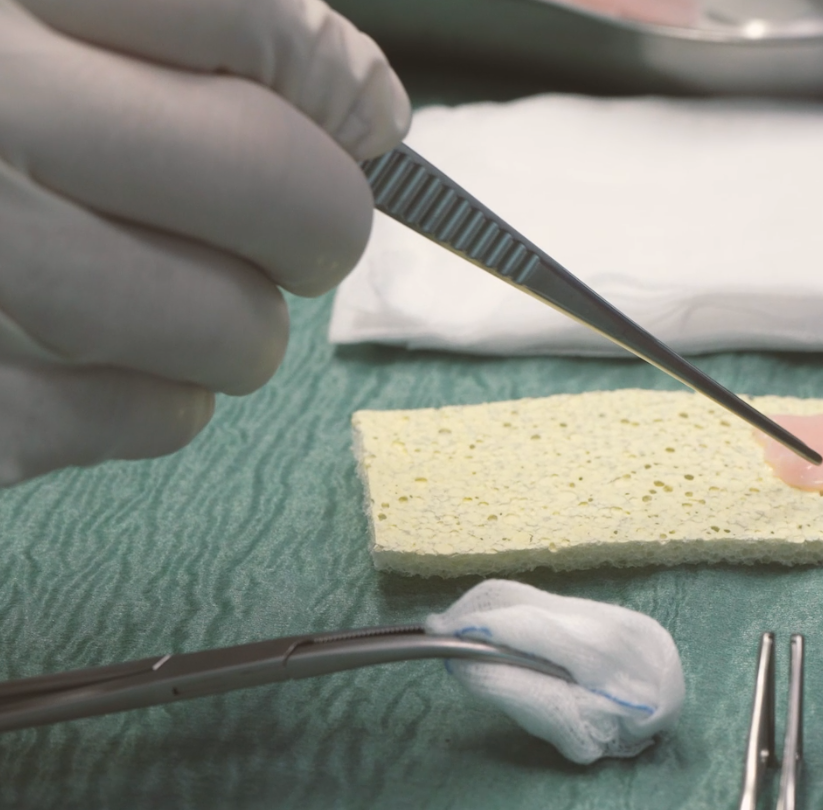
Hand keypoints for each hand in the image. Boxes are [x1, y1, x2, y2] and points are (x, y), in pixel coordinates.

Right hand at [0, 0, 409, 484]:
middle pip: (287, 195)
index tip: (334, 110)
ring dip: (229, 316)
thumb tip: (366, 106)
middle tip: (270, 210)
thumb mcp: (32, 13)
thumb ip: (195, 12)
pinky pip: (156, 418)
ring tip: (148, 277)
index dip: (329, 84)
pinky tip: (77, 345)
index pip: (265, 30)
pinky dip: (154, 393)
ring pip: (237, 331)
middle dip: (312, 215)